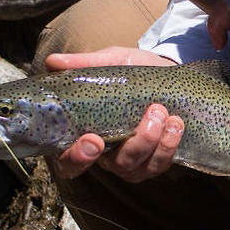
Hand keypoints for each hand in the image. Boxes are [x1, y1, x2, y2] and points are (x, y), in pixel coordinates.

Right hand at [45, 47, 183, 181]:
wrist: (166, 72)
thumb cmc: (131, 72)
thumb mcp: (110, 62)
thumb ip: (84, 64)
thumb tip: (53, 61)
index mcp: (85, 134)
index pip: (70, 161)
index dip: (77, 158)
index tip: (93, 140)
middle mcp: (108, 154)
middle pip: (113, 166)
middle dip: (134, 147)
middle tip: (150, 118)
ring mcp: (133, 161)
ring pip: (140, 168)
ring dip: (155, 142)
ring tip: (165, 113)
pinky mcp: (157, 160)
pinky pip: (161, 164)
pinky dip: (169, 145)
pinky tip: (176, 123)